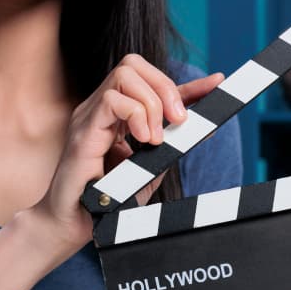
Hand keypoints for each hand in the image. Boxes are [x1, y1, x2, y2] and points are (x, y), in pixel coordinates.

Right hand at [28, 53, 223, 251]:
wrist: (74, 226)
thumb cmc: (108, 202)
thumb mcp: (150, 169)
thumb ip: (172, 147)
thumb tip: (205, 128)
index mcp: (117, 115)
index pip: (153, 83)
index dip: (188, 83)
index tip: (217, 84)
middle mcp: (101, 109)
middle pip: (134, 64)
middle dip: (166, 87)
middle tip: (179, 122)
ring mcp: (89, 116)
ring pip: (125, 74)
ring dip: (151, 103)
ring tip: (155, 139)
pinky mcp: (82, 132)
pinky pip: (111, 101)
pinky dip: (135, 115)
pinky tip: (143, 141)